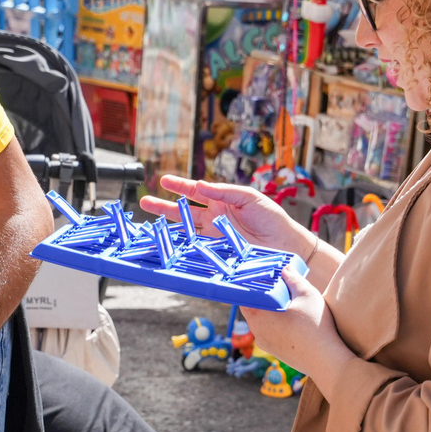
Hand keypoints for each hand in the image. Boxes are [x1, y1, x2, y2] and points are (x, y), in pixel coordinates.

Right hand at [142, 174, 316, 259]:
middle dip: (164, 206)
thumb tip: (200, 185)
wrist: (285, 244)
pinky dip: (182, 245)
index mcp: (222, 200)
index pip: (196, 191)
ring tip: (149, 222)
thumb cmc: (271, 218)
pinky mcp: (217, 251)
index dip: (179, 185)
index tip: (163, 181)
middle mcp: (214, 218)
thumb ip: (224, 191)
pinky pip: (195, 247)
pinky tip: (169, 242)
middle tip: (145, 202)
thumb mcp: (249, 197)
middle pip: (184, 211)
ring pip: (185, 229)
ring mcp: (214, 235)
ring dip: (168, 226)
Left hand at [241, 267, 349, 387]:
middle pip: (252, 309)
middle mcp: (257, 332)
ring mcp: (265, 344)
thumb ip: (294, 279)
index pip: (243, 296)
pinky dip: (275, 323)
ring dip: (269, 311)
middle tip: (273, 284)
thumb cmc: (315, 327)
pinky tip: (290, 319)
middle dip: (261, 296)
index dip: (247, 285)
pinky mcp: (275, 352)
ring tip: (284, 300)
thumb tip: (285, 269)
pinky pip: (269, 332)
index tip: (255, 276)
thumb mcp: (307, 295)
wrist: (327, 361)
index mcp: (259, 316)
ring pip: (261, 322)